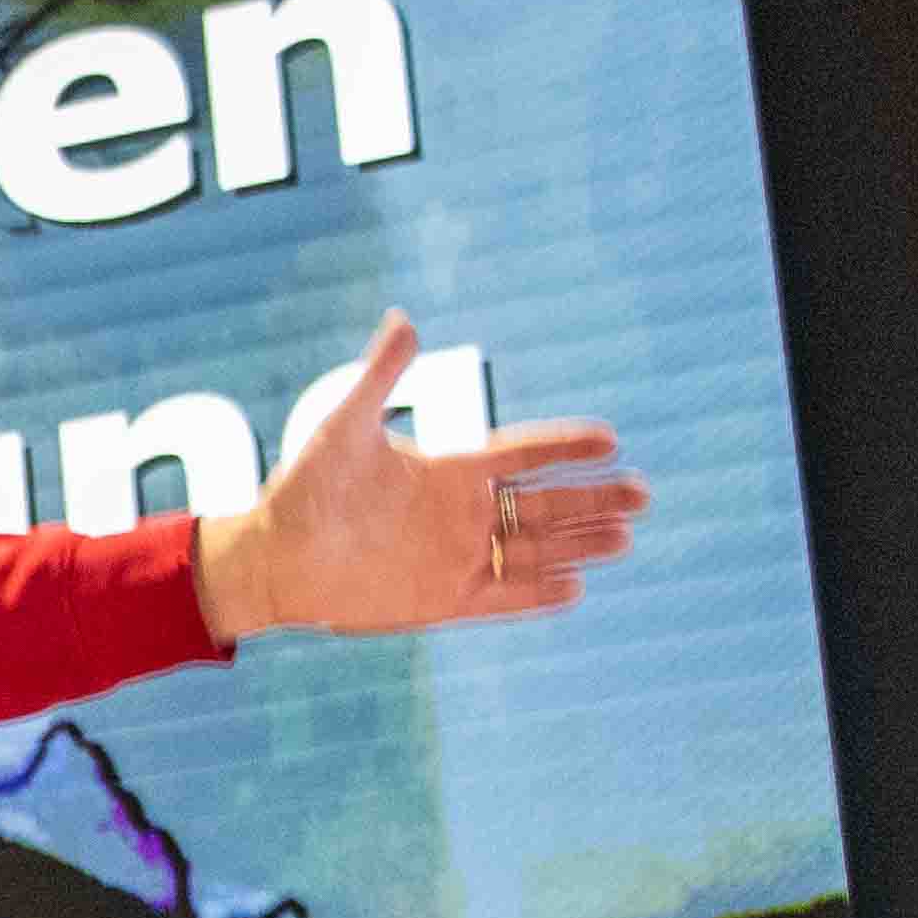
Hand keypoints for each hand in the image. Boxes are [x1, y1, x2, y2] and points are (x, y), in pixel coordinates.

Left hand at [196, 317, 644, 639]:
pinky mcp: (442, 599)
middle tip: (644, 494)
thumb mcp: (345, 425)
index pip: (523, 454)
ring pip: (533, 549)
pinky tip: (577, 586)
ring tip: (626, 537)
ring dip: (579, 543)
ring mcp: (455, 557)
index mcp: (448, 470)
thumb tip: (403, 318)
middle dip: (593, 498)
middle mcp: (460, 514)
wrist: (273, 556)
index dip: (565, 445)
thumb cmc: (304, 487)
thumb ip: (381, 375)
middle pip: (543, 504)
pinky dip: (538, 594)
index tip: (611, 438)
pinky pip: (502, 596)